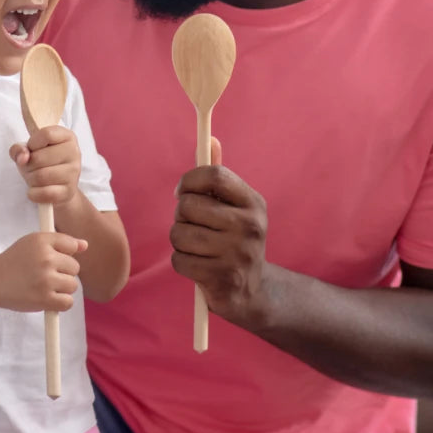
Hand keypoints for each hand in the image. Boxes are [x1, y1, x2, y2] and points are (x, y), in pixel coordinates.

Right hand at [0, 231, 86, 311]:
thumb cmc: (15, 261)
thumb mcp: (34, 242)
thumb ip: (60, 241)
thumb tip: (85, 245)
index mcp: (42, 241)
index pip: (71, 245)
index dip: (64, 254)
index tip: (52, 260)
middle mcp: (45, 258)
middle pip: (75, 267)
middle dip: (64, 272)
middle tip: (46, 275)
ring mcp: (45, 280)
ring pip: (73, 285)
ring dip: (63, 288)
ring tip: (46, 287)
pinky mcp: (44, 299)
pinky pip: (68, 302)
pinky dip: (61, 303)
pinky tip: (49, 298)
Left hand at [10, 125, 81, 206]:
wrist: (58, 186)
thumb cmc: (43, 163)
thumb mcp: (29, 150)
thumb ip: (19, 148)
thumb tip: (22, 158)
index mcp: (67, 136)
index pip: (46, 135)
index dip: (32, 143)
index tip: (32, 149)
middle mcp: (74, 152)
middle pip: (39, 158)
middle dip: (28, 165)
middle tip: (31, 167)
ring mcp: (73, 173)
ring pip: (40, 177)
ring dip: (30, 179)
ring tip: (34, 178)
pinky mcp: (69, 191)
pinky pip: (45, 193)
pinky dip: (34, 193)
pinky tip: (35, 190)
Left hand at [169, 137, 270, 323]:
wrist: (253, 292)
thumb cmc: (235, 241)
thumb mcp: (235, 208)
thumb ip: (220, 177)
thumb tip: (210, 139)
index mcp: (253, 203)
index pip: (214, 175)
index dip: (189, 181)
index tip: (184, 192)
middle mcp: (249, 226)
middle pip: (187, 205)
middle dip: (181, 216)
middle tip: (194, 225)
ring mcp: (236, 254)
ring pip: (178, 233)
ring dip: (180, 241)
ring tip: (197, 247)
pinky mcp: (221, 278)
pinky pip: (178, 260)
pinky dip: (182, 262)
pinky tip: (198, 266)